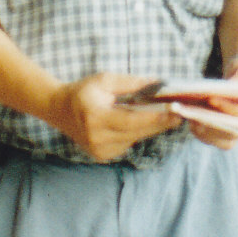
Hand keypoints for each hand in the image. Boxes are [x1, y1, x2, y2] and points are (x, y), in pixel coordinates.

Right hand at [52, 74, 175, 162]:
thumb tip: (158, 84)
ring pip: (135, 139)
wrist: (58, 110)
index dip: (156, 117)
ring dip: (148, 128)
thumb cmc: (83, 92)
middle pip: (137, 132)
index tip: (175, 112)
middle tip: (179, 114)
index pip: (132, 121)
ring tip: (162, 115)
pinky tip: (134, 123)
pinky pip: (127, 144)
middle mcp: (97, 138)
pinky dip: (135, 133)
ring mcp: (99, 150)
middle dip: (160, 123)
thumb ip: (131, 83)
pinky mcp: (102, 156)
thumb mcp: (104, 80)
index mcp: (96, 117)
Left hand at [172, 55, 237, 148]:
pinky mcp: (228, 133)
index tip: (210, 98)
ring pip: (225, 142)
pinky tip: (189, 120)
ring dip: (206, 133)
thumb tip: (231, 86)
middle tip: (195, 116)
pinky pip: (215, 140)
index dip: (228, 108)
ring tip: (189, 118)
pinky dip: (201, 132)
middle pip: (234, 133)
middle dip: (214, 126)